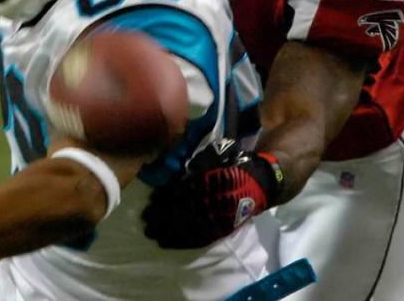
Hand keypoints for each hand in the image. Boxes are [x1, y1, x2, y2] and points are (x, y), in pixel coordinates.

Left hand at [142, 139, 282, 248]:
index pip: (181, 193)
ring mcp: (215, 218)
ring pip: (186, 228)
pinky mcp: (218, 230)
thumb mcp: (211, 161)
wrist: (258, 184)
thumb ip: (192, 168)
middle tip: (145, 218)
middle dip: (161, 216)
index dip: (165, 197)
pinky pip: (196, 238)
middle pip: (181, 212)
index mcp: (208, 184)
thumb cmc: (231, 168)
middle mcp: (210, 202)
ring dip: (166, 230)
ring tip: (150, 232)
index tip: (152, 199)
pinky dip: (179, 242)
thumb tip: (169, 171)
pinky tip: (165, 243)